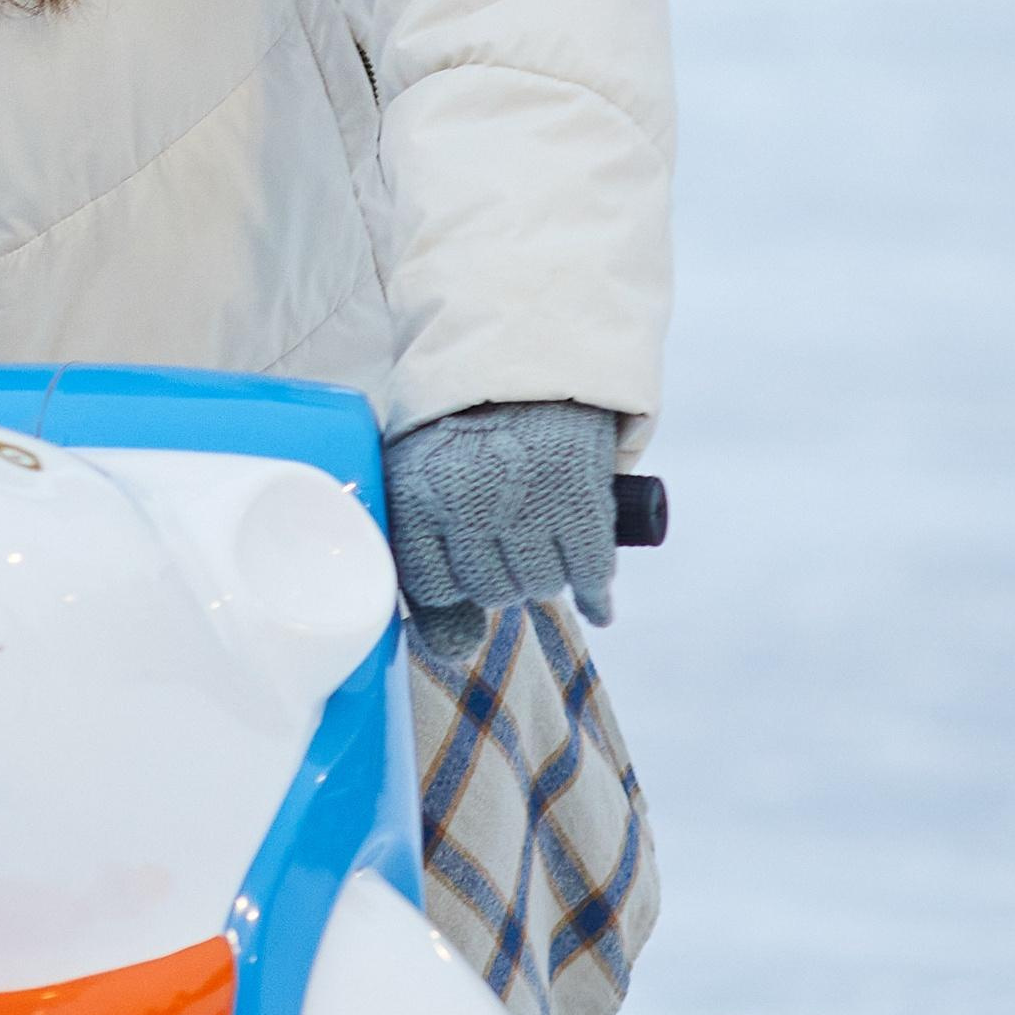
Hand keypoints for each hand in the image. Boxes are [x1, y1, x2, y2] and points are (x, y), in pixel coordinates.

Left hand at [385, 400, 617, 661]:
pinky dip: (596, 594)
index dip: (450, 587)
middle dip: (499, 576)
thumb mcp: (423, 477)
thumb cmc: (464, 431)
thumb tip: (453, 653)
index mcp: (417, 493)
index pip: (430, 588)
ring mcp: (527, 502)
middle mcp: (468, 502)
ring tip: (540, 539)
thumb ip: (426, 562)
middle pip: (489, 592)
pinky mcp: (580, 498)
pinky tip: (596, 601)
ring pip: (540, 587)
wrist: (526, 361)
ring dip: (544, 574)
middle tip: (506, 541)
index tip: (460, 564)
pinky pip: (591, 576)